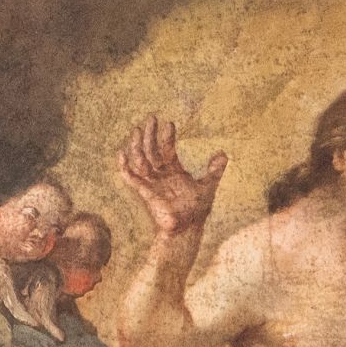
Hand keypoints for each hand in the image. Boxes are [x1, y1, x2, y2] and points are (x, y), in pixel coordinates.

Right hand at [119, 113, 225, 237]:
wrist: (187, 229)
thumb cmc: (196, 210)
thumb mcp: (207, 187)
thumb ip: (214, 171)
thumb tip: (223, 154)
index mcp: (173, 170)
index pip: (167, 148)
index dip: (167, 136)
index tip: (169, 123)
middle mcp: (160, 174)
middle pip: (152, 150)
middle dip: (150, 134)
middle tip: (151, 118)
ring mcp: (152, 182)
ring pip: (140, 159)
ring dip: (137, 145)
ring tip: (136, 130)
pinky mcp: (145, 192)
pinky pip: (130, 178)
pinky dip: (124, 167)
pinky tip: (121, 153)